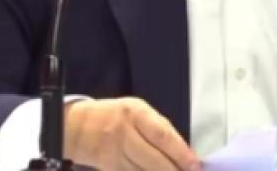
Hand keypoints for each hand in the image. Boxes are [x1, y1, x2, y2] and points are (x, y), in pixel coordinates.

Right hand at [64, 97, 200, 170]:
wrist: (82, 128)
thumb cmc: (119, 117)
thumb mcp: (139, 111)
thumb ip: (161, 129)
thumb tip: (186, 152)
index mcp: (135, 114)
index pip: (162, 136)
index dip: (181, 153)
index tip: (195, 165)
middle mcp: (124, 134)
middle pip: (155, 160)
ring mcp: (115, 154)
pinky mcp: (110, 169)